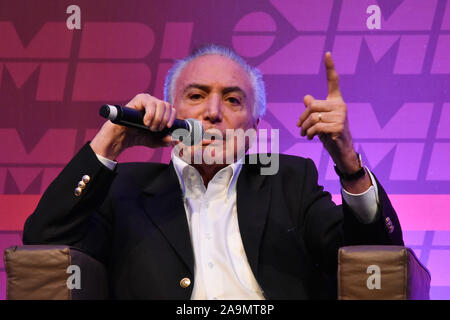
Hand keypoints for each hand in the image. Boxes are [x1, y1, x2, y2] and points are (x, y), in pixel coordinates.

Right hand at [90, 93, 176, 159]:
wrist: (123, 137)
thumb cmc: (138, 136)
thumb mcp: (155, 141)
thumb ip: (167, 141)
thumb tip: (177, 138)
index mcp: (160, 111)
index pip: (172, 109)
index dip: (172, 118)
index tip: (168, 127)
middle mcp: (155, 103)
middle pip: (168, 106)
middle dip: (163, 120)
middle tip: (155, 129)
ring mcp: (147, 100)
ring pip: (161, 104)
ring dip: (157, 119)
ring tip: (149, 127)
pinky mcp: (139, 99)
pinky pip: (151, 103)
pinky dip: (150, 114)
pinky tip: (145, 122)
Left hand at [297, 52, 358, 173]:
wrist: (340, 149)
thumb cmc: (330, 132)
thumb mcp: (320, 119)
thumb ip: (314, 108)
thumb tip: (306, 97)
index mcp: (336, 101)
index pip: (333, 81)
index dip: (330, 67)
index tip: (327, 53)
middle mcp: (340, 106)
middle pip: (312, 106)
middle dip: (302, 118)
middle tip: (300, 127)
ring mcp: (341, 116)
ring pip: (312, 118)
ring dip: (305, 128)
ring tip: (306, 134)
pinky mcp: (338, 127)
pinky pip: (316, 127)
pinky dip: (309, 134)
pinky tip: (311, 138)